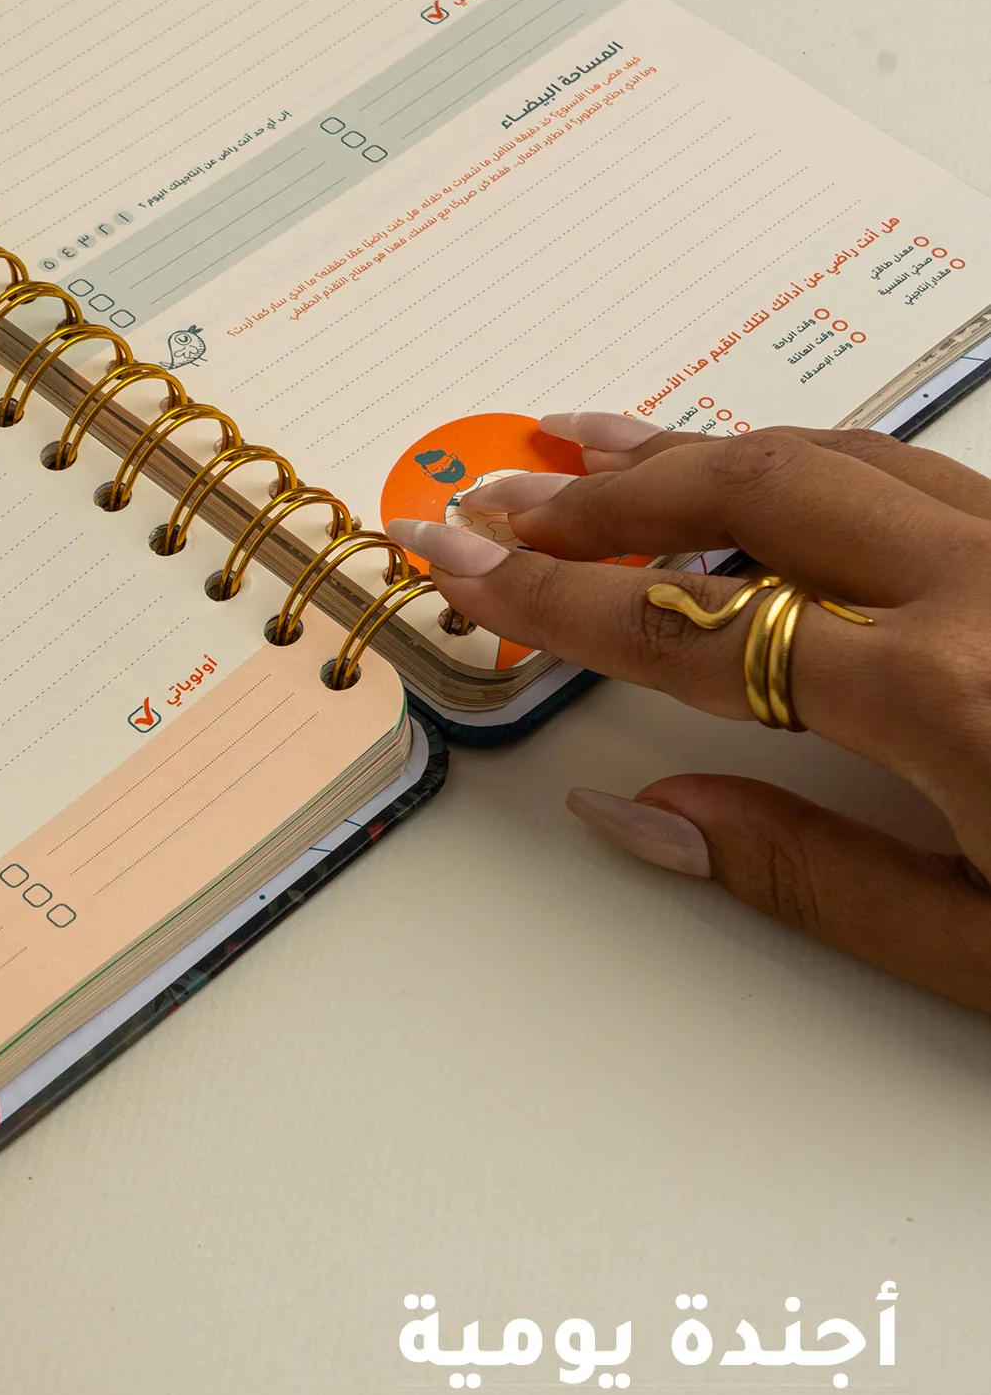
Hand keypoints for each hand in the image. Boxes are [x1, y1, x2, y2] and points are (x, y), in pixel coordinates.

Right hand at [389, 415, 990, 1014]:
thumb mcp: (987, 948)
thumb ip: (810, 875)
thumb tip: (644, 818)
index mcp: (950, 696)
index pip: (688, 626)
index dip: (550, 594)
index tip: (457, 559)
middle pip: (745, 494)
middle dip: (600, 498)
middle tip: (501, 500)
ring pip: (827, 454)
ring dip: (692, 450)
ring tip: (590, 446)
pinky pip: (900, 465)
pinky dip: (800, 454)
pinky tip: (750, 464)